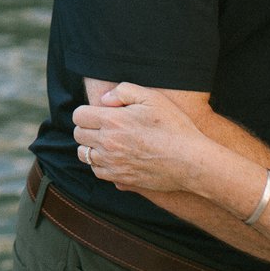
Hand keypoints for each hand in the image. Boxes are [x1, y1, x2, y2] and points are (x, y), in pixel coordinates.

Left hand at [69, 83, 207, 192]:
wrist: (190, 161)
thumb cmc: (174, 126)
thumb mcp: (152, 98)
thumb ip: (124, 91)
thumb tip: (104, 99)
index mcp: (112, 121)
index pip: (79, 116)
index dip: (86, 112)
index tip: (98, 113)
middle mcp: (108, 143)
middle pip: (79, 135)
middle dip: (87, 128)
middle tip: (103, 126)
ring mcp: (113, 163)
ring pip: (84, 155)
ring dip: (91, 147)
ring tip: (107, 142)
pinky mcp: (121, 178)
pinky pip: (98, 172)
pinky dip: (101, 165)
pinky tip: (114, 157)